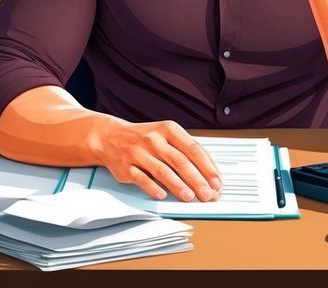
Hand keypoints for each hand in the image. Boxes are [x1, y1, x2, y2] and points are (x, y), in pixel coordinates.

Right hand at [91, 118, 222, 201]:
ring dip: (178, 186)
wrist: (110, 136)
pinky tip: (162, 196)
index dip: (208, 167)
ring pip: (162, 170)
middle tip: (208, 195)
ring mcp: (139, 152)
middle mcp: (154, 139)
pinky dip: (153, 188)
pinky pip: (141, 179)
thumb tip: (209, 174)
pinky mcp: (126, 166)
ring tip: (189, 197)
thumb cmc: (144, 139)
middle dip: (197, 180)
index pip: (194, 148)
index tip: (217, 182)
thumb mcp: (167, 136)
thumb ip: (187, 151)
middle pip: (180, 161)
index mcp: (169, 129)